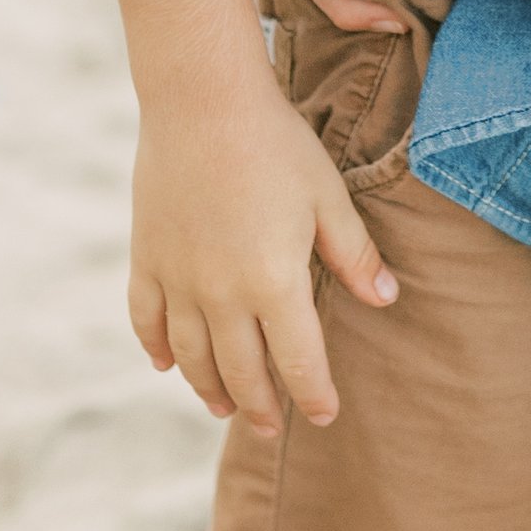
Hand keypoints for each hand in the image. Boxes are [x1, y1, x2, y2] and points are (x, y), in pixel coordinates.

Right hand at [128, 32, 398, 434]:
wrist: (202, 102)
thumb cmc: (277, 145)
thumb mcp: (328, 198)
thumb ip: (353, 255)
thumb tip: (385, 300)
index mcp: (274, 283)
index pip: (298, 361)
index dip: (313, 395)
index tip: (324, 416)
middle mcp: (222, 294)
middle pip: (241, 371)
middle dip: (261, 407)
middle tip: (274, 428)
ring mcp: (178, 280)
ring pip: (192, 357)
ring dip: (210, 389)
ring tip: (224, 408)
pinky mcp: (146, 259)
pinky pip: (146, 319)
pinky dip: (156, 348)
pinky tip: (165, 365)